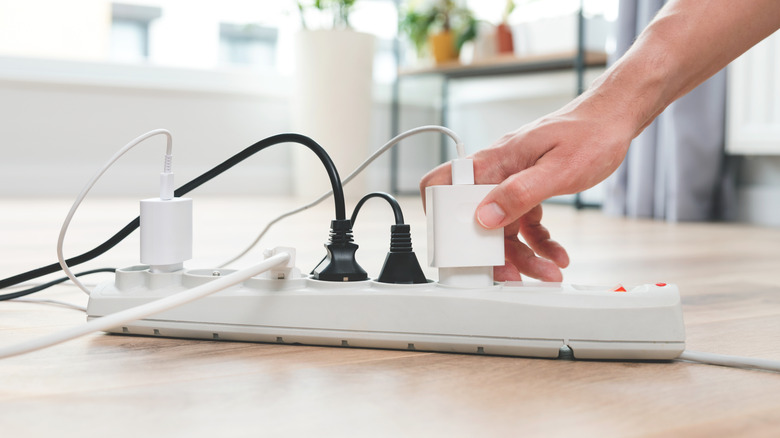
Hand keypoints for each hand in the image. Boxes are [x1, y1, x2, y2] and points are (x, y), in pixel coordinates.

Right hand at [420, 93, 634, 280]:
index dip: (443, 218)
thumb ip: (521, 193)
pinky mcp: (528, 189)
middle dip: (493, 252)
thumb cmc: (590, 133)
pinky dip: (538, 242)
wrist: (612, 121)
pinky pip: (524, 223)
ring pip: (502, 227)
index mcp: (494, 160)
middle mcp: (497, 171)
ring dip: (522, 254)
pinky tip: (555, 253)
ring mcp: (512, 181)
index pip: (443, 186)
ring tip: (546, 271)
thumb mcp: (559, 168)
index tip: (462, 248)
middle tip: (512, 276)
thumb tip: (486, 216)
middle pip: (477, 219)